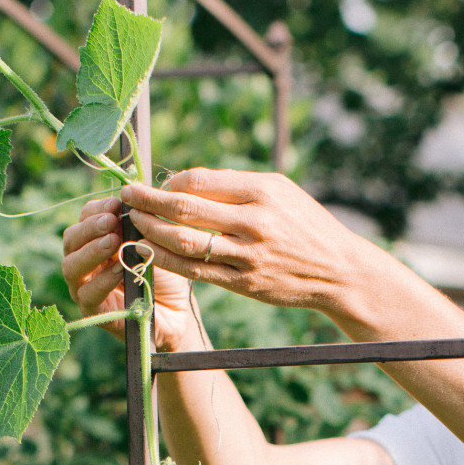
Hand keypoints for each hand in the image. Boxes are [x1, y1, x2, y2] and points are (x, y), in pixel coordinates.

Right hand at [61, 194, 199, 349]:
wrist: (175, 311)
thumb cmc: (162, 272)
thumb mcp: (151, 242)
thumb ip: (137, 223)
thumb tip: (129, 198)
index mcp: (95, 240)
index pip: (85, 219)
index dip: (97, 209)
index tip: (116, 204)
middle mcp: (85, 262)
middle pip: (72, 239)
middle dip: (90, 227)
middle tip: (111, 221)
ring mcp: (84, 287)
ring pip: (72, 266)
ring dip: (92, 251)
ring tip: (112, 242)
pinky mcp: (92, 311)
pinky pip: (88, 293)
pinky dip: (103, 280)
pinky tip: (119, 270)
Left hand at [120, 167, 384, 314]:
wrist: (338, 271)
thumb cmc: (305, 224)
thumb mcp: (280, 190)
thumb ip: (235, 185)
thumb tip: (184, 183)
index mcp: (261, 192)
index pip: (198, 181)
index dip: (169, 182)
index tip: (154, 184)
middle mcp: (253, 222)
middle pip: (184, 208)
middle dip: (147, 202)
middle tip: (125, 197)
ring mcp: (247, 255)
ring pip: (183, 242)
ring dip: (150, 231)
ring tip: (132, 223)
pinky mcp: (244, 283)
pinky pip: (195, 271)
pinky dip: (166, 261)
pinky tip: (148, 252)